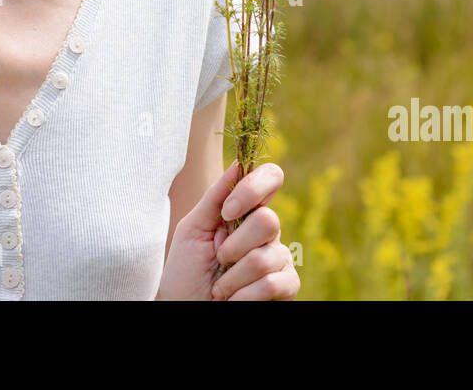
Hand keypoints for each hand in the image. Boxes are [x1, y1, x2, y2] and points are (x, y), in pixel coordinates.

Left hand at [156, 159, 299, 299]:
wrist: (185, 309)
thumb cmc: (187, 271)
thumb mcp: (192, 230)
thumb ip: (215, 198)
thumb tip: (238, 163)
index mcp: (247, 210)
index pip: (271, 177)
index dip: (253, 189)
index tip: (227, 212)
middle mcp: (268, 231)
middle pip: (269, 221)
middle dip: (234, 246)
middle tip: (219, 259)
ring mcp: (280, 258)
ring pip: (267, 257)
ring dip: (233, 278)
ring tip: (221, 288)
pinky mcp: (287, 286)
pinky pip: (275, 283)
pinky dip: (245, 295)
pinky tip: (233, 300)